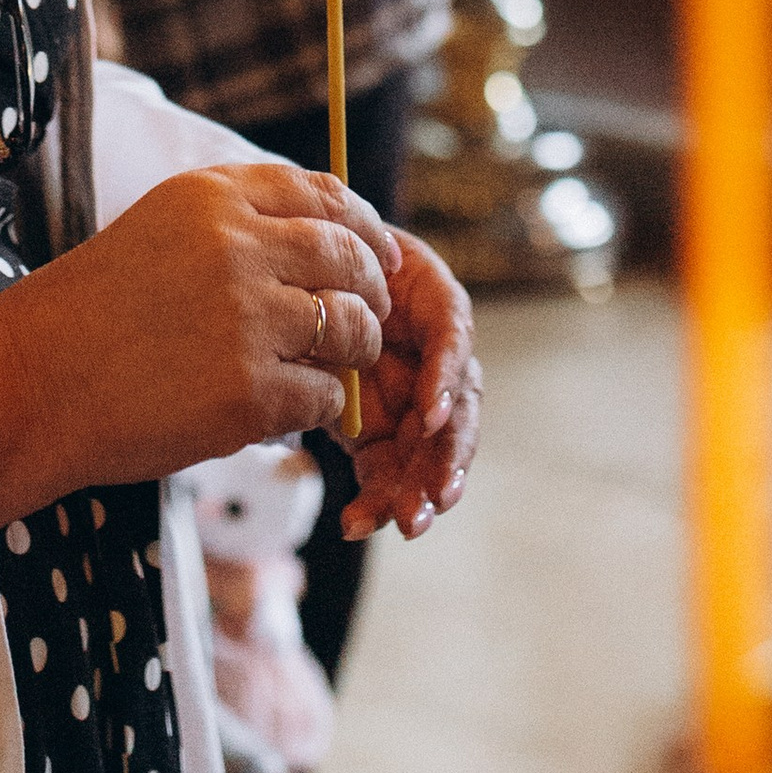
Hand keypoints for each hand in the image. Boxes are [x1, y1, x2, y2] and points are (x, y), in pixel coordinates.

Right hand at [0, 163, 397, 556]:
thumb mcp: (157, 233)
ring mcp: (247, 319)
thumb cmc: (86, 316)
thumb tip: (325, 239)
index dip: (362, 226)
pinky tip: (289, 414)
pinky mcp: (251, 392)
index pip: (321, 194)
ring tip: (330, 369)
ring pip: (351, 328)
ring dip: (353, 353)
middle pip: (348, 257)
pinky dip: (318, 409)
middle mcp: (236, 246)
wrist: (28, 387)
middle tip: (370, 319)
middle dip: (373, 290)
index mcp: (210, 198)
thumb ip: (233, 228)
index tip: (378, 255)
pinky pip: (324, 397)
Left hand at [335, 231, 478, 544]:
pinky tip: (354, 524)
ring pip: (428, 456)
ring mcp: (413, 406)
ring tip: (408, 524)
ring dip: (421, 492)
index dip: (444, 379)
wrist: (316, 284)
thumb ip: (361, 266)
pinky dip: (374, 502)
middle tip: (436, 496)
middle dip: (447, 459)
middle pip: (455, 415)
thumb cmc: (343, 257)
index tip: (429, 415)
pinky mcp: (384, 437)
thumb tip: (368, 285)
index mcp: (435, 310)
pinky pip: (386, 475)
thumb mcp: (356, 248)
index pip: (451, 342)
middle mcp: (435, 365)